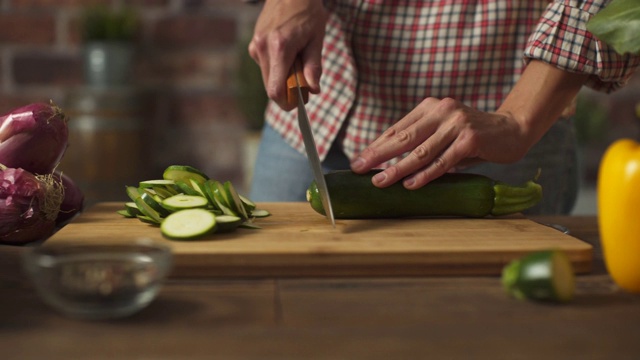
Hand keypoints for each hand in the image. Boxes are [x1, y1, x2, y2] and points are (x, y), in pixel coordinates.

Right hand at [248, 0, 328, 109]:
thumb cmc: (307, 14)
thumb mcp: (317, 39)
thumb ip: (313, 66)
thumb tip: (313, 90)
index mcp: (279, 47)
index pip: (275, 89)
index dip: (286, 102)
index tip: (299, 102)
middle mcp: (262, 48)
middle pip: (271, 87)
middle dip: (288, 91)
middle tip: (304, 81)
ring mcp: (255, 46)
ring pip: (268, 78)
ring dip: (283, 78)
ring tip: (297, 59)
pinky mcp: (253, 46)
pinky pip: (266, 67)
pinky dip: (277, 68)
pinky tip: (287, 52)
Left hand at [349, 60, 589, 189]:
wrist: (512, 129)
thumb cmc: (472, 136)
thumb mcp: (443, 133)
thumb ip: (421, 142)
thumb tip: (388, 164)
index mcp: (430, 107)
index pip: (397, 129)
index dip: (376, 146)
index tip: (359, 160)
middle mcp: (441, 110)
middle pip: (403, 137)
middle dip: (378, 155)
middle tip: (358, 168)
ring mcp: (456, 123)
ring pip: (421, 151)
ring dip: (398, 168)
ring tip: (380, 181)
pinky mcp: (470, 138)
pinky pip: (443, 160)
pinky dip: (426, 174)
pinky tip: (411, 184)